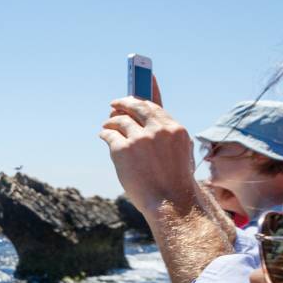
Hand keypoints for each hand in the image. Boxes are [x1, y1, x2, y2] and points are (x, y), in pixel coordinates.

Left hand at [99, 91, 198, 215]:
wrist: (170, 203)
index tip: (141, 79)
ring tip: (107, 126)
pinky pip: (109, 135)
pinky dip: (105, 135)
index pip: (155, 104)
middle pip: (135, 106)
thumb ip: (164, 134)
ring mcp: (140, 139)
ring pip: (119, 120)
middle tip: (114, 104)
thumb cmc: (174, 181)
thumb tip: (141, 118)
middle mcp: (158, 130)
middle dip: (122, 103)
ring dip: (111, 121)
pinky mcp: (122, 150)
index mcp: (175, 129)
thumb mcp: (179, 153)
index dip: (146, 90)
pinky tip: (103, 136)